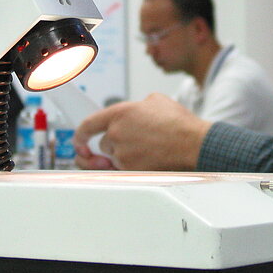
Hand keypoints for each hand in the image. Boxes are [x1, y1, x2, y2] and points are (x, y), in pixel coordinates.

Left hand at [74, 93, 212, 170]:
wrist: (194, 143)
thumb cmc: (179, 123)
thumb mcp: (155, 101)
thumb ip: (135, 107)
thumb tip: (132, 114)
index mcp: (120, 113)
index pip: (88, 125)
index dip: (80, 136)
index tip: (79, 142)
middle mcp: (117, 134)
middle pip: (104, 145)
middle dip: (116, 146)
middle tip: (138, 143)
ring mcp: (123, 154)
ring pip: (115, 159)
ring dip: (126, 157)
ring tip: (149, 150)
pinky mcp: (131, 171)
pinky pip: (124, 172)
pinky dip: (133, 168)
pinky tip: (149, 160)